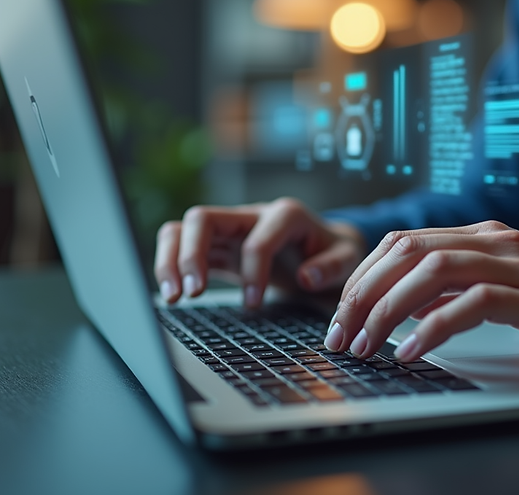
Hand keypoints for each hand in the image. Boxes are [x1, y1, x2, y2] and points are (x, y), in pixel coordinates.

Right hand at [154, 198, 365, 307]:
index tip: (252, 304)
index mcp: (285, 215)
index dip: (251, 272)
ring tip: (173, 296)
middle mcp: (251, 215)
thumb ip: (333, 266)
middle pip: (202, 219)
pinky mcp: (218, 247)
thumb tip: (306, 276)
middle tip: (192, 293)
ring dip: (170, 260)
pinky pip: (181, 246)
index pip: (256, 240)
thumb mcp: (348, 257)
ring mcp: (230, 229)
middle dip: (191, 255)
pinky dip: (170, 266)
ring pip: (182, 229)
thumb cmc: (336, 252)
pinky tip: (173, 294)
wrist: (327, 247)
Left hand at [325, 221, 518, 369]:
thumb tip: (409, 307)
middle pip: (406, 251)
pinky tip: (412, 351)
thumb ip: (463, 287)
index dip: (363, 276)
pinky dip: (434, 326)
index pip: (403, 242)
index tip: (342, 313)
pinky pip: (473, 304)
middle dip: (362, 292)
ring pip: (432, 270)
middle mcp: (496, 242)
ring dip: (387, 309)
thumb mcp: (511, 288)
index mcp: (485, 236)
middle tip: (340, 333)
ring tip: (365, 344)